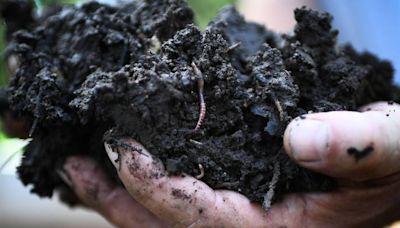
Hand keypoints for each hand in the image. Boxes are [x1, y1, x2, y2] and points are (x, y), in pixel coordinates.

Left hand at [51, 101, 399, 226]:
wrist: (390, 165)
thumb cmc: (390, 158)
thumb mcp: (389, 147)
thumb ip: (359, 145)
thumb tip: (302, 138)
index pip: (202, 218)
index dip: (157, 185)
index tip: (121, 148)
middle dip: (116, 199)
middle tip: (72, 166)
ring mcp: (241, 224)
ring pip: (164, 224)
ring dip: (119, 197)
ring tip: (80, 169)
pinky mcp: (236, 207)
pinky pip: (178, 208)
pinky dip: (144, 191)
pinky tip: (123, 171)